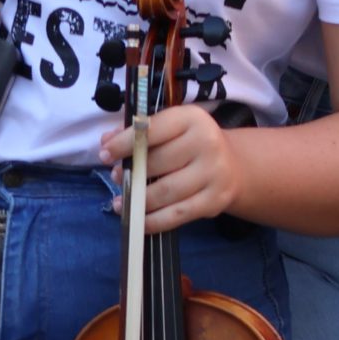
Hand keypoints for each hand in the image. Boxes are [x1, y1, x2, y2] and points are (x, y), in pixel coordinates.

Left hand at [102, 104, 244, 232]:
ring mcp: (215, 173)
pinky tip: (138, 219)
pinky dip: (152, 221)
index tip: (105, 155)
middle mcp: (208, 142)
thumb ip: (136, 133)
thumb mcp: (169, 130)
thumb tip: (106, 142)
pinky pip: (176, 215)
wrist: (233, 166)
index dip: (124, 143)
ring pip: (164, 192)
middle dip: (131, 174)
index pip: (152, 129)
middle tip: (118, 178)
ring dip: (137, 200)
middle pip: (156, 163)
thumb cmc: (189, 145)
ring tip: (124, 201)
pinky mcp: (216, 200)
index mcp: (193, 119)